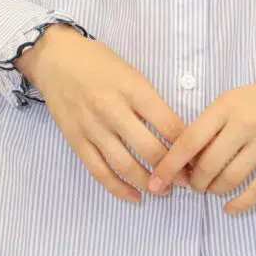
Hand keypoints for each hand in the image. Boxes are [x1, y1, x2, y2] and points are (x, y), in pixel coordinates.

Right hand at [16, 25, 189, 203]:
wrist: (56, 59)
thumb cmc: (100, 63)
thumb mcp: (133, 73)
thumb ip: (151, 102)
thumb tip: (177, 134)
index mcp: (134, 89)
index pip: (169, 124)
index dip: (188, 146)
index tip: (199, 158)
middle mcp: (113, 110)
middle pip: (150, 149)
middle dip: (173, 170)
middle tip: (187, 180)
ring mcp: (93, 127)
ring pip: (125, 165)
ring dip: (149, 183)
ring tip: (164, 191)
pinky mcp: (76, 141)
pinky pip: (99, 171)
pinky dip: (119, 188)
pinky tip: (135, 196)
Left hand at [146, 52, 255, 214]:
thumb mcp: (233, 99)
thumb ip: (211, 124)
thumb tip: (185, 157)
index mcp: (226, 106)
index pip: (189, 140)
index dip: (170, 164)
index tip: (157, 179)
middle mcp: (244, 123)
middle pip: (207, 165)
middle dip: (194, 182)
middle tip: (193, 185)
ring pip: (230, 179)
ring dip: (215, 191)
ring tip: (212, 189)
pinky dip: (241, 203)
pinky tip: (230, 207)